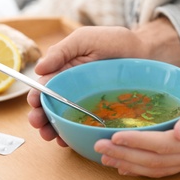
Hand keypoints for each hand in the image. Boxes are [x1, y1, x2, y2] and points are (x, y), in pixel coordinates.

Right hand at [27, 17, 179, 145]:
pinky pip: (85, 126)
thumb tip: (38, 68)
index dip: (36, 96)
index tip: (34, 104)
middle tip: (39, 126)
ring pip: (64, 119)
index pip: (45, 87)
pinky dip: (73, 134)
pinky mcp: (101, 112)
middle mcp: (72, 89)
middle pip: (51, 106)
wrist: (145, 52)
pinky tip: (68, 140)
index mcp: (64, 71)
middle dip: (41, 117)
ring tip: (50, 137)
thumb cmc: (115, 42)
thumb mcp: (85, 39)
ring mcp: (86, 102)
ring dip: (53, 129)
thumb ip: (61, 51)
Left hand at [94, 72, 179, 177]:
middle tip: (99, 146)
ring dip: (129, 164)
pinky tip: (125, 166)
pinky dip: (141, 170)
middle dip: (125, 154)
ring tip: (105, 158)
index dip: (138, 142)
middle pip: (155, 159)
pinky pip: (162, 169)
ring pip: (156, 167)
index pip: (163, 144)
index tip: (115, 136)